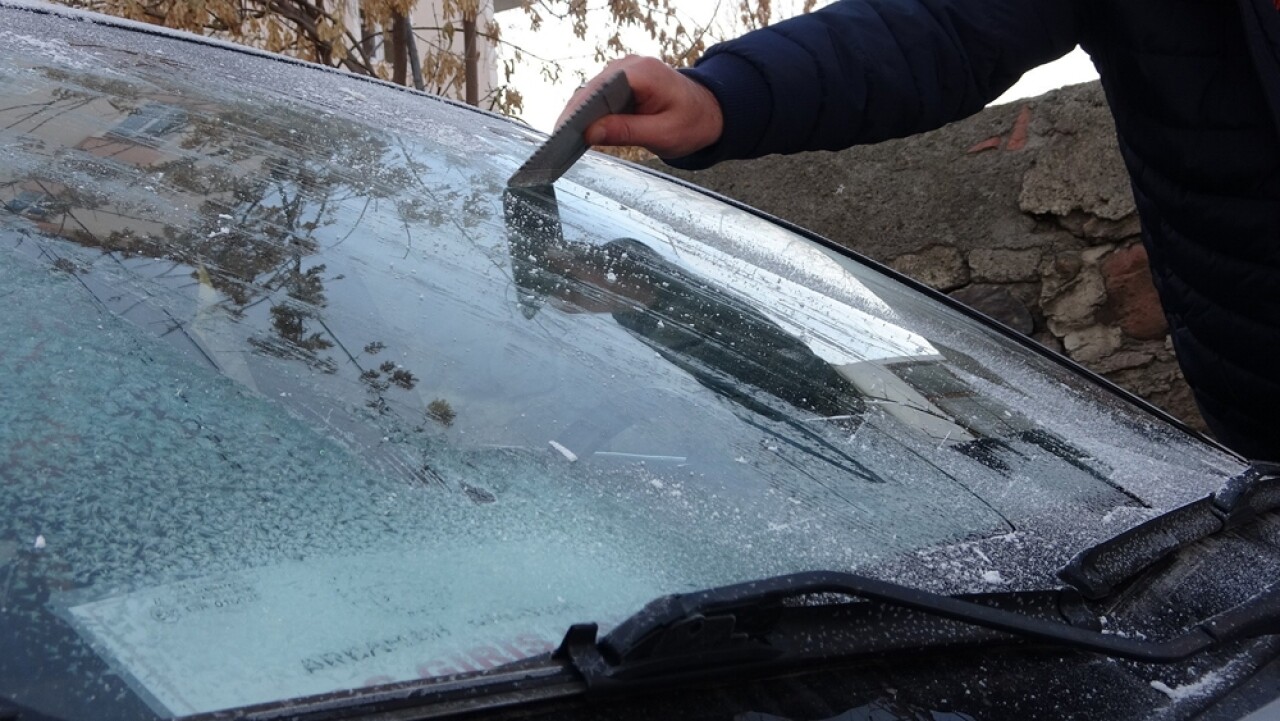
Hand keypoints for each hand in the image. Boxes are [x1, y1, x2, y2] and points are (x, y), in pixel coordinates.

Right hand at [557, 56, 723, 158]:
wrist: (708, 112)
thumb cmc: (692, 122)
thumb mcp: (663, 134)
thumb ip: (626, 131)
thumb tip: (590, 133)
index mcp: (642, 73)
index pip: (599, 89)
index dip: (578, 111)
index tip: (562, 132)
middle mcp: (629, 66)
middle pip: (590, 90)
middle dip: (573, 116)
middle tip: (557, 145)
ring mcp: (623, 72)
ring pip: (590, 94)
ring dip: (578, 117)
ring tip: (563, 142)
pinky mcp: (620, 83)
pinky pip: (598, 98)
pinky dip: (588, 115)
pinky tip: (579, 134)